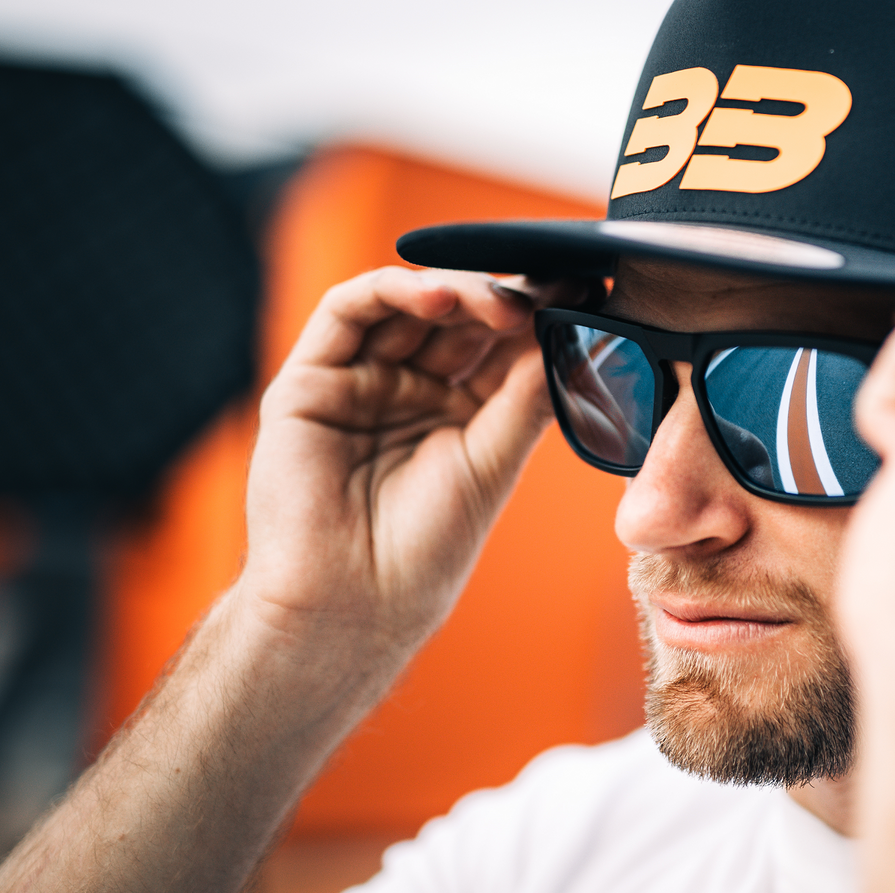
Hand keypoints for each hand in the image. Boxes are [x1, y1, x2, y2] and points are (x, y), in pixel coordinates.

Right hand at [239, 266, 590, 665]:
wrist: (352, 605)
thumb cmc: (425, 551)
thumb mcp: (492, 462)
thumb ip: (525, 397)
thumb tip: (573, 335)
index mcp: (459, 413)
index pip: (500, 345)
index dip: (538, 315)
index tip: (584, 290)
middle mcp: (410, 390)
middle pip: (459, 318)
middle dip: (504, 296)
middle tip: (548, 286)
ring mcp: (360, 381)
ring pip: (408, 306)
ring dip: (457, 289)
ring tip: (500, 300)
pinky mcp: (310, 379)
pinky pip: (346, 312)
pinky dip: (392, 290)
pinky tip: (439, 295)